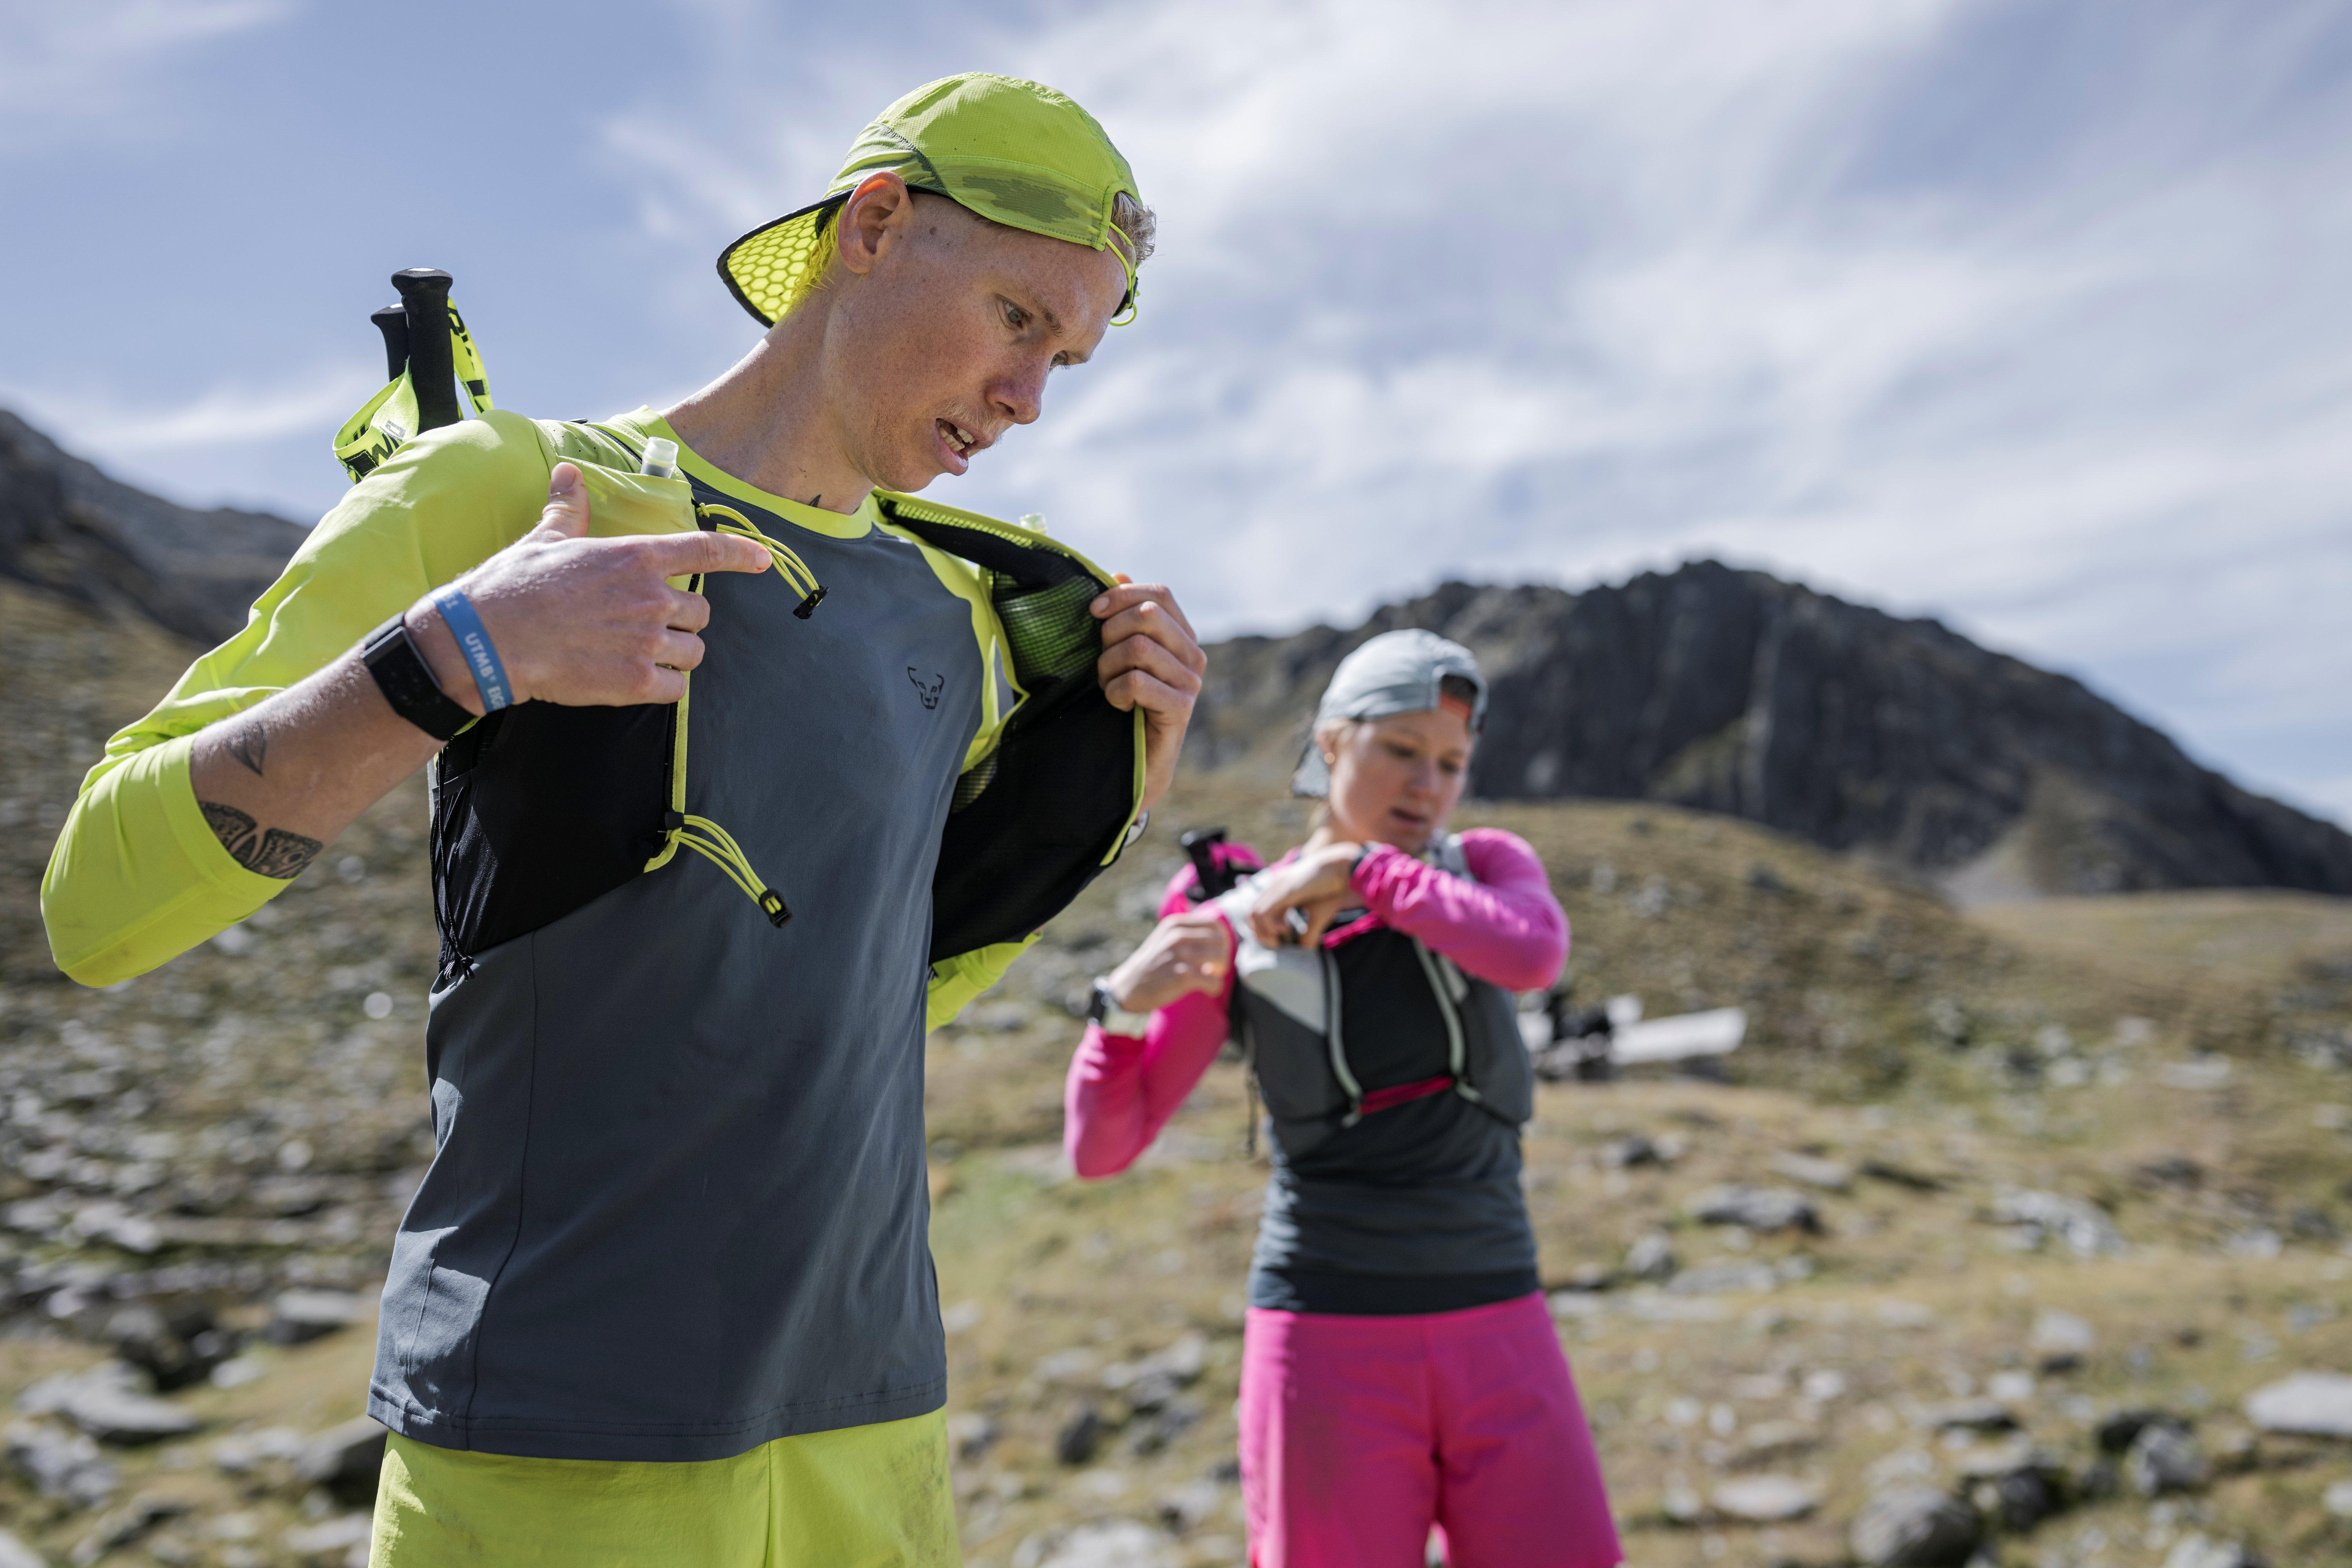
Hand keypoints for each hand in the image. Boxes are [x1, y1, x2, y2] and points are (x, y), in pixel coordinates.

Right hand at [407, 462, 772, 710]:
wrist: (487, 640)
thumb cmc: (513, 586)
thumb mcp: (545, 538)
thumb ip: (570, 508)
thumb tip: (568, 473)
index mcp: (635, 557)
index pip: (706, 550)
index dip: (742, 554)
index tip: (764, 560)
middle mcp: (651, 597)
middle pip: (701, 611)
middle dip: (681, 619)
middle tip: (646, 624)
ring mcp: (646, 641)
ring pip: (693, 650)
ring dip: (676, 653)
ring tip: (639, 653)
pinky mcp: (636, 682)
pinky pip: (678, 688)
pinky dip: (666, 686)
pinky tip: (636, 680)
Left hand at [1092, 577, 1204, 811]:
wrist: (1133, 765)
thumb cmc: (1121, 705)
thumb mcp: (1116, 654)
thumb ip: (1121, 617)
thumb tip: (1117, 573)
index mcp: (1181, 636)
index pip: (1159, 595)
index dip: (1122, 595)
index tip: (1091, 611)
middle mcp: (1193, 655)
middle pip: (1148, 615)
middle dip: (1110, 633)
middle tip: (1100, 661)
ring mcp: (1191, 682)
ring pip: (1138, 647)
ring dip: (1107, 667)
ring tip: (1106, 686)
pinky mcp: (1181, 709)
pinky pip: (1138, 681)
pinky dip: (1115, 691)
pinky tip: (1116, 705)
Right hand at [1103, 909, 1232, 1014]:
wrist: (1129, 987)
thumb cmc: (1153, 965)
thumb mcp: (1166, 938)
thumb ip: (1189, 933)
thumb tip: (1223, 937)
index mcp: (1175, 924)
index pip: (1216, 925)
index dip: (1223, 941)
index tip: (1215, 953)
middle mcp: (1177, 936)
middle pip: (1222, 942)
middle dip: (1223, 957)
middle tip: (1213, 969)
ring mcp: (1179, 955)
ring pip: (1221, 959)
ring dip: (1220, 972)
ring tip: (1209, 979)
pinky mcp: (1182, 976)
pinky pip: (1214, 981)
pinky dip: (1215, 988)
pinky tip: (1207, 991)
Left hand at [1247, 842, 1363, 949]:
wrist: (1345, 869)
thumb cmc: (1334, 890)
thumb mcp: (1318, 915)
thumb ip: (1309, 932)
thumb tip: (1304, 950)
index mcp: (1280, 889)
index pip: (1259, 911)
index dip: (1263, 929)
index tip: (1278, 941)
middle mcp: (1275, 885)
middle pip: (1252, 913)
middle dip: (1260, 934)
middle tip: (1276, 944)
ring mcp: (1278, 886)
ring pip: (1254, 913)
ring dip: (1264, 932)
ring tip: (1279, 939)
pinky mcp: (1284, 890)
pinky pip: (1264, 911)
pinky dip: (1270, 925)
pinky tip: (1285, 929)